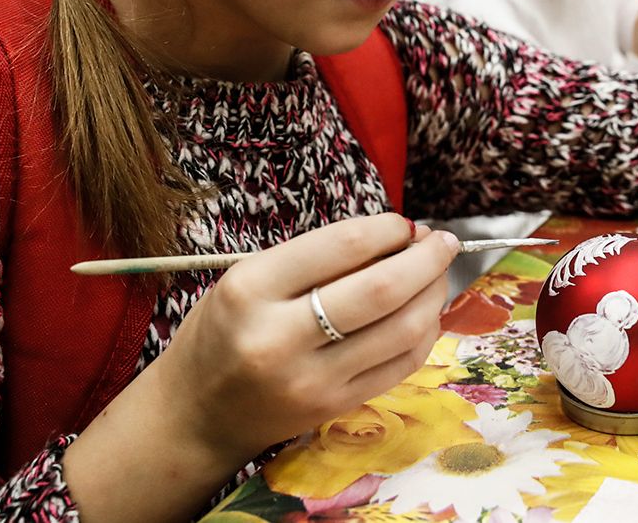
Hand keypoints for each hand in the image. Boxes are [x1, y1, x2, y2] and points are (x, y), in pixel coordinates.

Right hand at [144, 214, 457, 463]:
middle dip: (426, 258)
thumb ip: (316, 258)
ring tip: (438, 273)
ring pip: (402, 330)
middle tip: (442, 242)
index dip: (388, 228)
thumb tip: (398, 236)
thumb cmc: (222, 333)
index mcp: (251, 289)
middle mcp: (280, 337)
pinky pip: (401, 364)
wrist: (195, 415)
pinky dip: (425, 331)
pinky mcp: (335, 407)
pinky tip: (426, 312)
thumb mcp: (249, 278)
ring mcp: (311, 379)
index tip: (405, 224)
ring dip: (434, 294)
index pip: (343, 245)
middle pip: (382, 289)